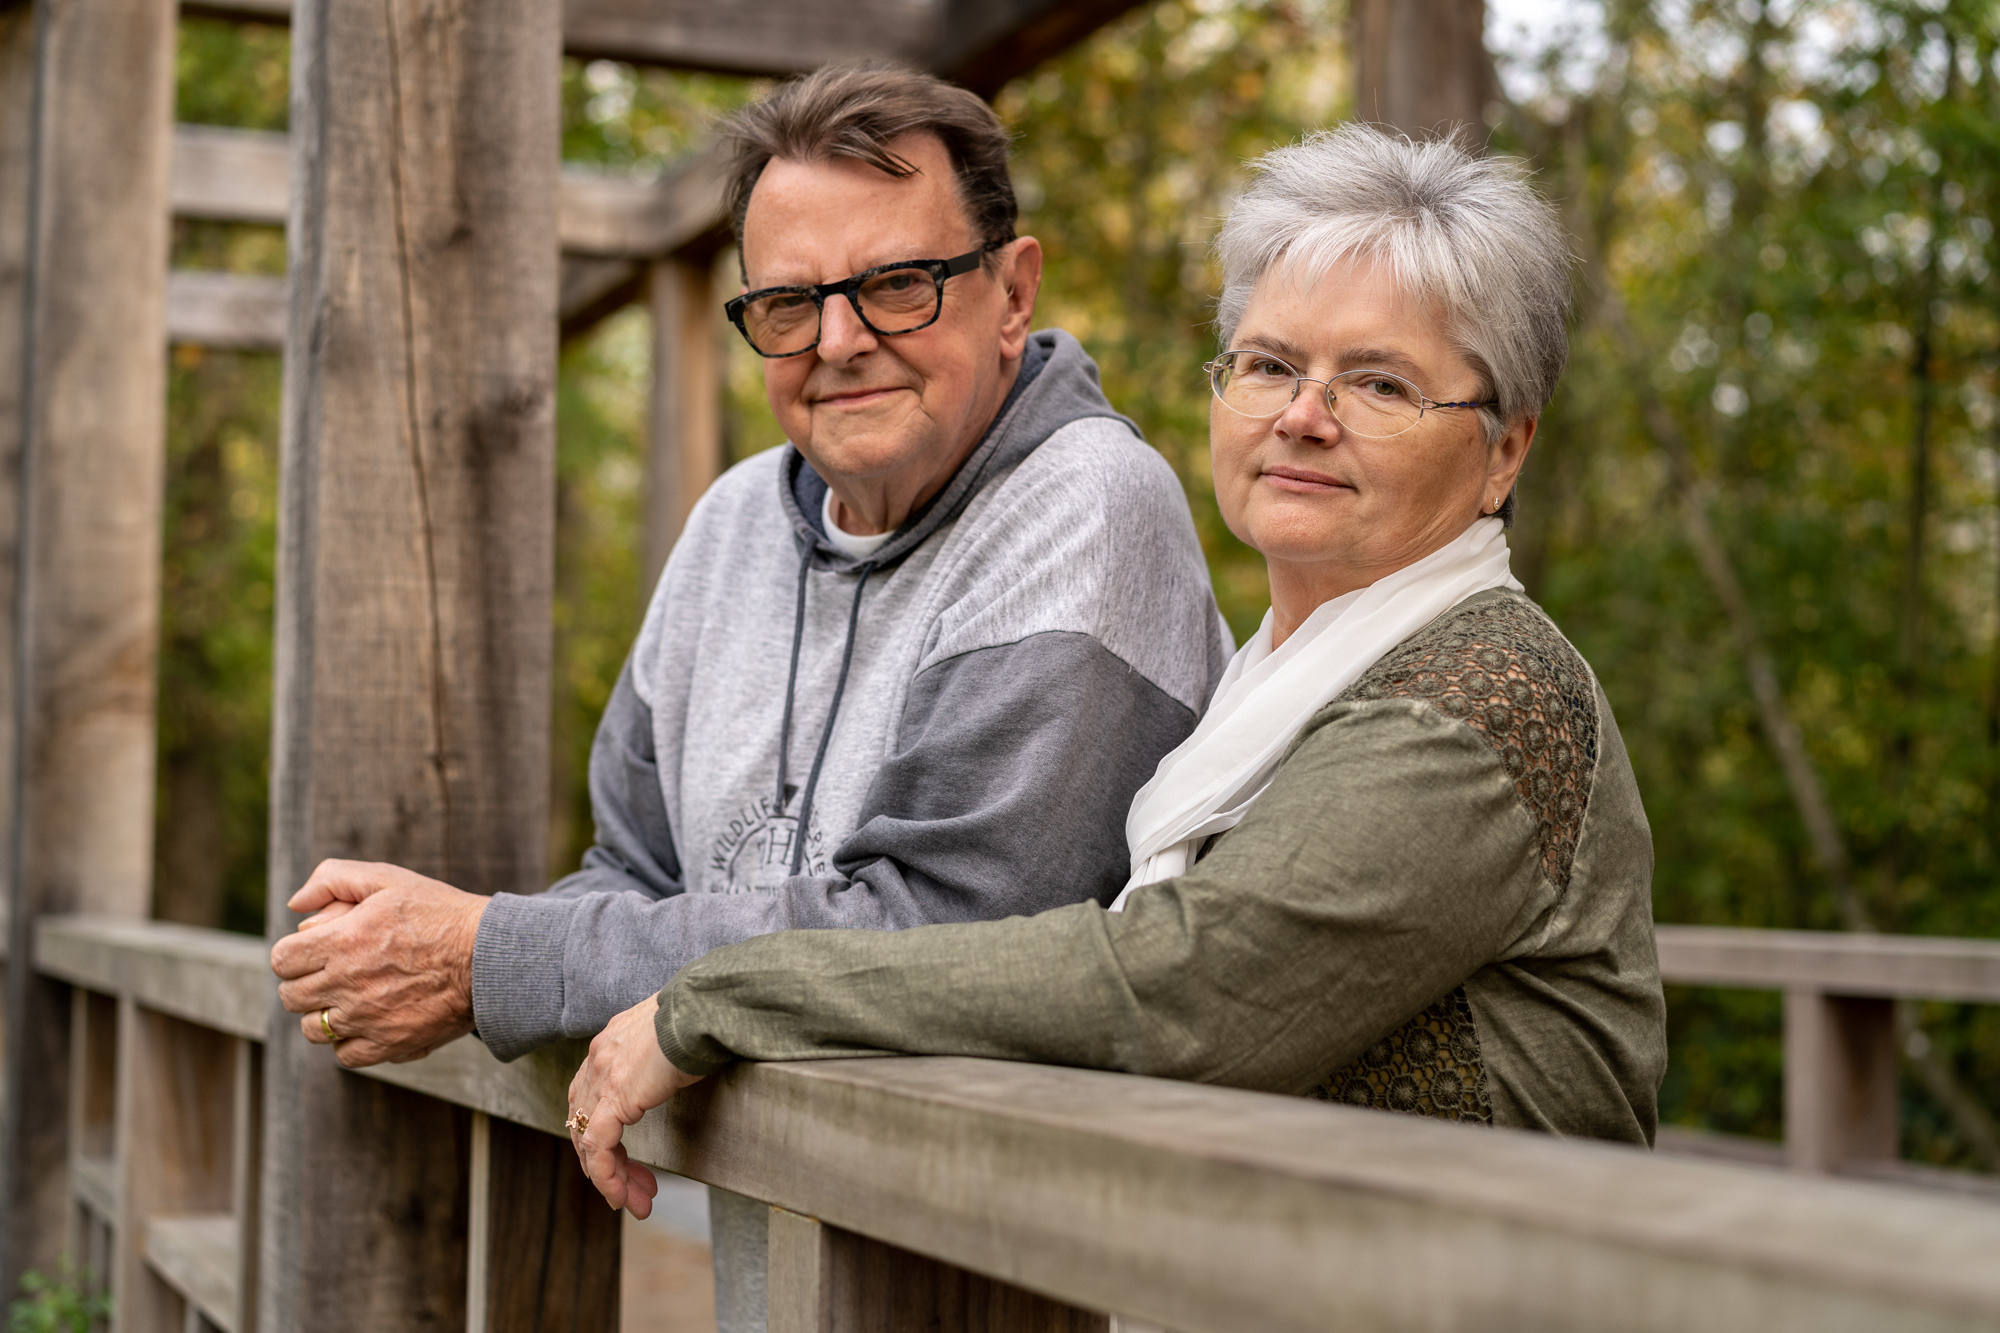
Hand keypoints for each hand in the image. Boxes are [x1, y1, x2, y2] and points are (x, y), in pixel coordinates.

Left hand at [270, 859, 488, 1067]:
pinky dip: (350, 1041)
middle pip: (292, 996)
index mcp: (342, 941)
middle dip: (306, 982)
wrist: (490, 956)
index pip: (282, 959)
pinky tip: (370, 1020)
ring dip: (324, 1014)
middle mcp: (347, 983)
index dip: (294, 954)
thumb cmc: (440, 913)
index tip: (314, 950)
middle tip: (333, 972)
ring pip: (313, 1029)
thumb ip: (333, 878)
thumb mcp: (388, 878)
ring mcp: (366, 1018)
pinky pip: (345, 1055)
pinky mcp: (389, 1044)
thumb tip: (295, 904)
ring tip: (352, 997)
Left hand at [566, 995, 705, 1216]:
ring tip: (633, 1203)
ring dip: (610, 1179)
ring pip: (589, 1142)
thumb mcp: (672, 1035)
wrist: (704, 1008)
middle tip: (631, 1190)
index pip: (588, 1097)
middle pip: (583, 1123)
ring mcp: (602, 1077)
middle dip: (607, 1163)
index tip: (626, 1159)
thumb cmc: (702, 1015)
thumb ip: (662, 1052)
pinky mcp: (614, 1097)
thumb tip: (677, 1063)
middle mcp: (598, 1058)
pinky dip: (607, 1177)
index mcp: (610, 1043)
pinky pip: (599, 1149)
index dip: (603, 1133)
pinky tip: (623, 1196)